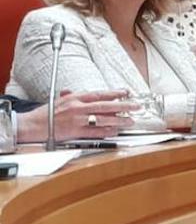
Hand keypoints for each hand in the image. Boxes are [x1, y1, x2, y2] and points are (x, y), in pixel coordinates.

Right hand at [17, 89, 134, 142]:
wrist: (31, 125)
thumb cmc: (45, 114)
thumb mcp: (59, 100)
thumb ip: (70, 96)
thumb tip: (74, 91)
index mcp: (75, 98)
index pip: (99, 94)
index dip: (115, 93)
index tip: (126, 92)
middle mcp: (78, 107)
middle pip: (105, 105)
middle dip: (123, 106)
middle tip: (136, 106)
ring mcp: (77, 120)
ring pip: (103, 119)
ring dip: (118, 120)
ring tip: (130, 120)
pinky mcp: (74, 132)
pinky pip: (94, 132)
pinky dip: (106, 131)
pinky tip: (115, 131)